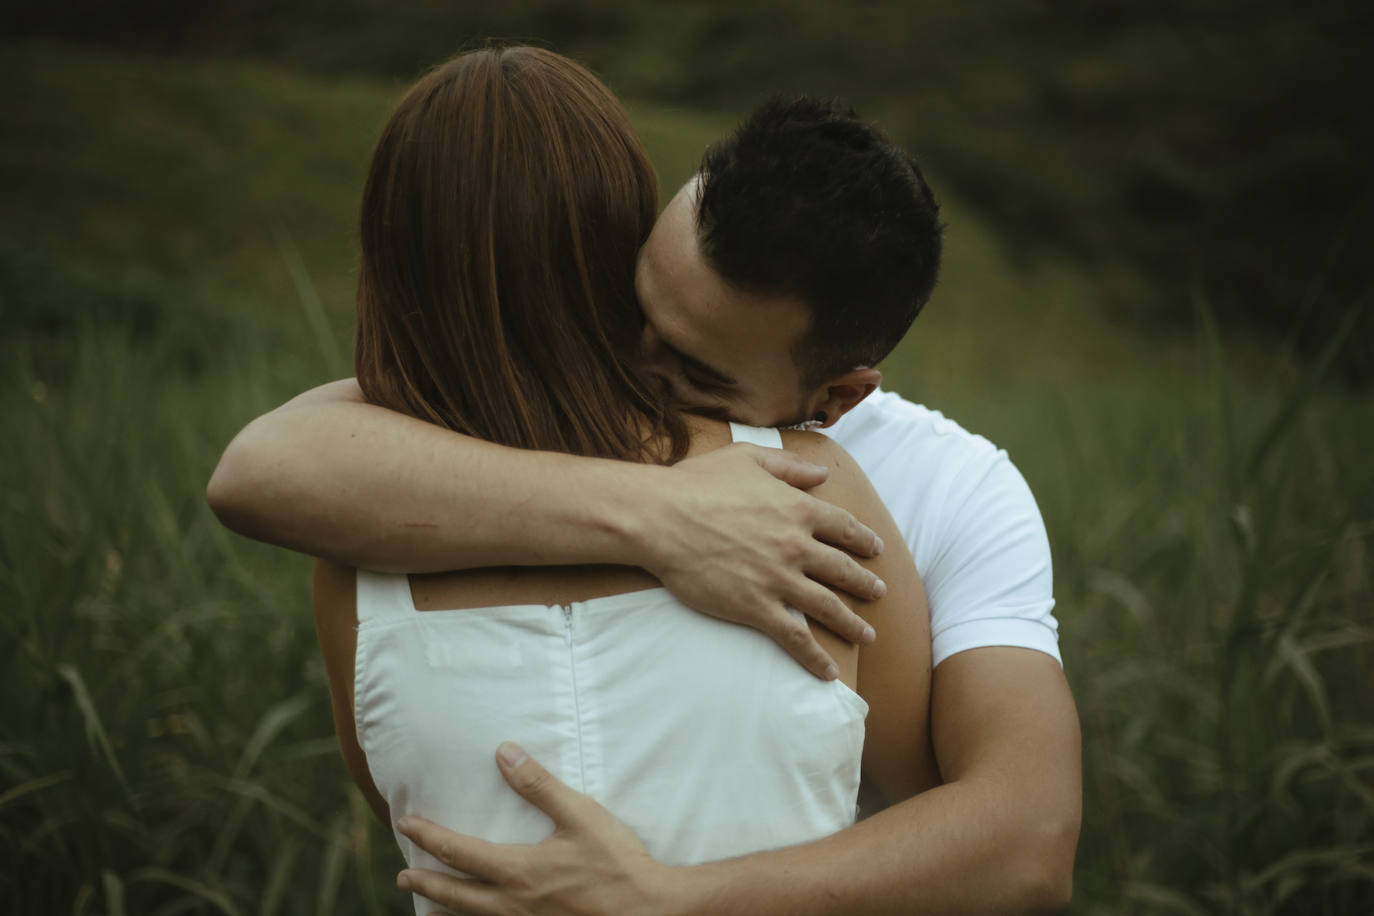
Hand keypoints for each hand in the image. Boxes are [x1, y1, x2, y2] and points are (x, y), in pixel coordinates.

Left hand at [396, 743, 679, 915]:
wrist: (648, 911)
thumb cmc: (617, 863)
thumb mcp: (580, 815)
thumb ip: (539, 785)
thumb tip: (504, 753)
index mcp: (518, 871)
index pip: (459, 852)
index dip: (429, 837)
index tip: (407, 824)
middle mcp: (514, 904)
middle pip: (456, 894)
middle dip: (427, 882)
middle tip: (404, 875)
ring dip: (448, 907)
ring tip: (430, 903)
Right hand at [634, 443, 884, 678]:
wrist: (661, 517)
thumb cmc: (697, 482)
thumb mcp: (747, 458)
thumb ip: (788, 466)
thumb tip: (821, 472)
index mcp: (797, 508)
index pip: (844, 527)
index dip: (864, 539)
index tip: (875, 548)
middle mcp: (796, 545)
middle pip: (843, 569)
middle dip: (865, 583)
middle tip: (879, 593)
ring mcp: (778, 579)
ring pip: (828, 607)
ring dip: (852, 623)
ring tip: (868, 636)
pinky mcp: (756, 608)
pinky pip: (795, 638)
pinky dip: (815, 658)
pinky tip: (828, 672)